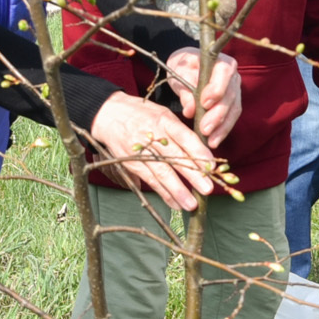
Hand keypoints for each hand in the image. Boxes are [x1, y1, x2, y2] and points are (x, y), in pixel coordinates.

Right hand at [88, 92, 219, 211]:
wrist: (108, 114)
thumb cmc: (142, 114)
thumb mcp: (163, 113)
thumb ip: (181, 131)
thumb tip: (202, 153)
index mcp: (163, 120)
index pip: (184, 136)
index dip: (198, 152)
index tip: (211, 165)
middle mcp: (152, 136)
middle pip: (174, 158)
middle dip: (192, 175)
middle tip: (207, 189)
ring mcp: (140, 151)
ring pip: (161, 173)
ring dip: (177, 191)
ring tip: (191, 204)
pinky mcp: (132, 163)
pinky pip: (150, 180)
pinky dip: (164, 193)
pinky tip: (176, 204)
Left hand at [163, 47, 242, 144]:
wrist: (187, 68)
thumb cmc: (183, 66)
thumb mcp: (178, 72)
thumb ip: (185, 89)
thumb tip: (190, 109)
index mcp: (220, 60)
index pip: (224, 72)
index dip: (217, 88)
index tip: (204, 103)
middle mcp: (233, 75)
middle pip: (230, 95)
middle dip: (218, 114)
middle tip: (205, 129)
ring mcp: (235, 89)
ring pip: (234, 109)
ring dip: (222, 127)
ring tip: (211, 141)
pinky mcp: (233, 103)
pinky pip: (231, 117)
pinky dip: (223, 130)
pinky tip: (214, 141)